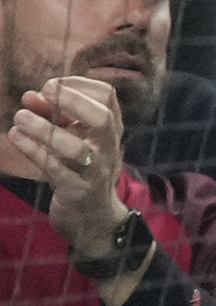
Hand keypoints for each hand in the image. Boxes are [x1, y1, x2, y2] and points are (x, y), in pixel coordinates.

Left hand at [11, 75, 129, 262]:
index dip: (79, 85)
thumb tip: (31, 96)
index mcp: (110, 133)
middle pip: (102, 118)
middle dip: (71, 100)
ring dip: (44, 128)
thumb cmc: (81, 172)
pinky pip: (54, 168)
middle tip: (44, 92)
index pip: (107, 97)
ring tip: (20, 118)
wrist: (94, 220)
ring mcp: (95, 173)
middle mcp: (108, 150)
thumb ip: (54, 117)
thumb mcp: (72, 140)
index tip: (53, 86)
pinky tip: (16, 137)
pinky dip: (33, 149)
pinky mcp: (77, 192)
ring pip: (76, 147)